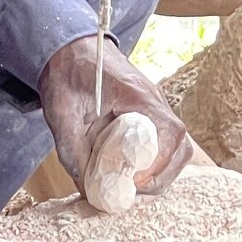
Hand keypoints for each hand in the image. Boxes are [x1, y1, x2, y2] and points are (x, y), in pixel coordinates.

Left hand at [38, 36, 191, 195]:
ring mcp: (154, 109)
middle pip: (180, 148)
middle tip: (129, 192)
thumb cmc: (67, 74)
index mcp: (139, 96)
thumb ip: (73, 150)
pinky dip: (151, 164)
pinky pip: (162, 145)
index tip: (132, 182)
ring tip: (129, 186)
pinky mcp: (147, 116)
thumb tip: (89, 191)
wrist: (68, 49)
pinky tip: (127, 173)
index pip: (170, 135)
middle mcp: (154, 103)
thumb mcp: (62, 112)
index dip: (157, 166)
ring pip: (175, 149)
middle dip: (159, 177)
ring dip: (158, 173)